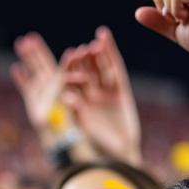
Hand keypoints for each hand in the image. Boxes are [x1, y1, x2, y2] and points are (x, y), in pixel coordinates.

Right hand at [11, 32, 69, 135]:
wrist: (59, 136)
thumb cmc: (69, 122)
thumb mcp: (72, 105)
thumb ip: (72, 91)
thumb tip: (81, 76)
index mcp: (66, 84)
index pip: (66, 67)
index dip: (63, 57)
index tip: (60, 47)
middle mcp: (54, 83)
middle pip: (45, 63)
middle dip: (37, 51)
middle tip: (31, 37)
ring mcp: (42, 89)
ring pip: (34, 69)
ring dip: (27, 57)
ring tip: (21, 42)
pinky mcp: (32, 98)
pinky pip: (26, 86)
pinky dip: (21, 79)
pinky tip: (16, 68)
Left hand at [61, 26, 141, 164]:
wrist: (121, 152)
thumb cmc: (100, 144)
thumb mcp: (86, 129)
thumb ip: (77, 113)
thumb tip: (67, 97)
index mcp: (76, 101)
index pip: (71, 81)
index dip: (70, 69)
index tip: (69, 57)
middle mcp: (88, 93)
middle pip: (84, 71)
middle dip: (82, 60)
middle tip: (81, 50)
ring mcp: (103, 89)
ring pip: (98, 67)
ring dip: (95, 53)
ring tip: (94, 42)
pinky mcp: (119, 89)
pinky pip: (114, 68)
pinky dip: (109, 52)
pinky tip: (104, 37)